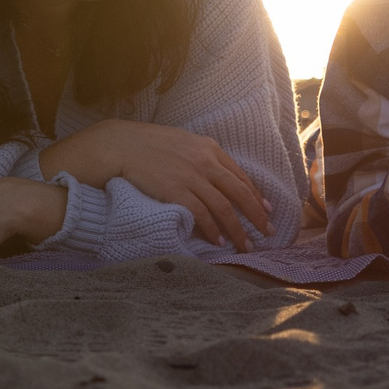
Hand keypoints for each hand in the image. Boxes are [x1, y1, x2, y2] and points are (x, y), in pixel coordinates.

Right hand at [42, 119, 270, 251]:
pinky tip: (219, 242)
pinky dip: (213, 230)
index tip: (267, 210)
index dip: (256, 195)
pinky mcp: (176, 191)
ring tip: (245, 245)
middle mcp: (205, 162)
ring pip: (224, 208)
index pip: (240, 175)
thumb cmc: (148, 144)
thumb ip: (200, 156)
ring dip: (238, 229)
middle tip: (268, 233)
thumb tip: (214, 174)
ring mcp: (191, 177)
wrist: (121, 145)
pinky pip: (202, 215)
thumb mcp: (182, 142)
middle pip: (239, 192)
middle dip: (257, 215)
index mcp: (209, 148)